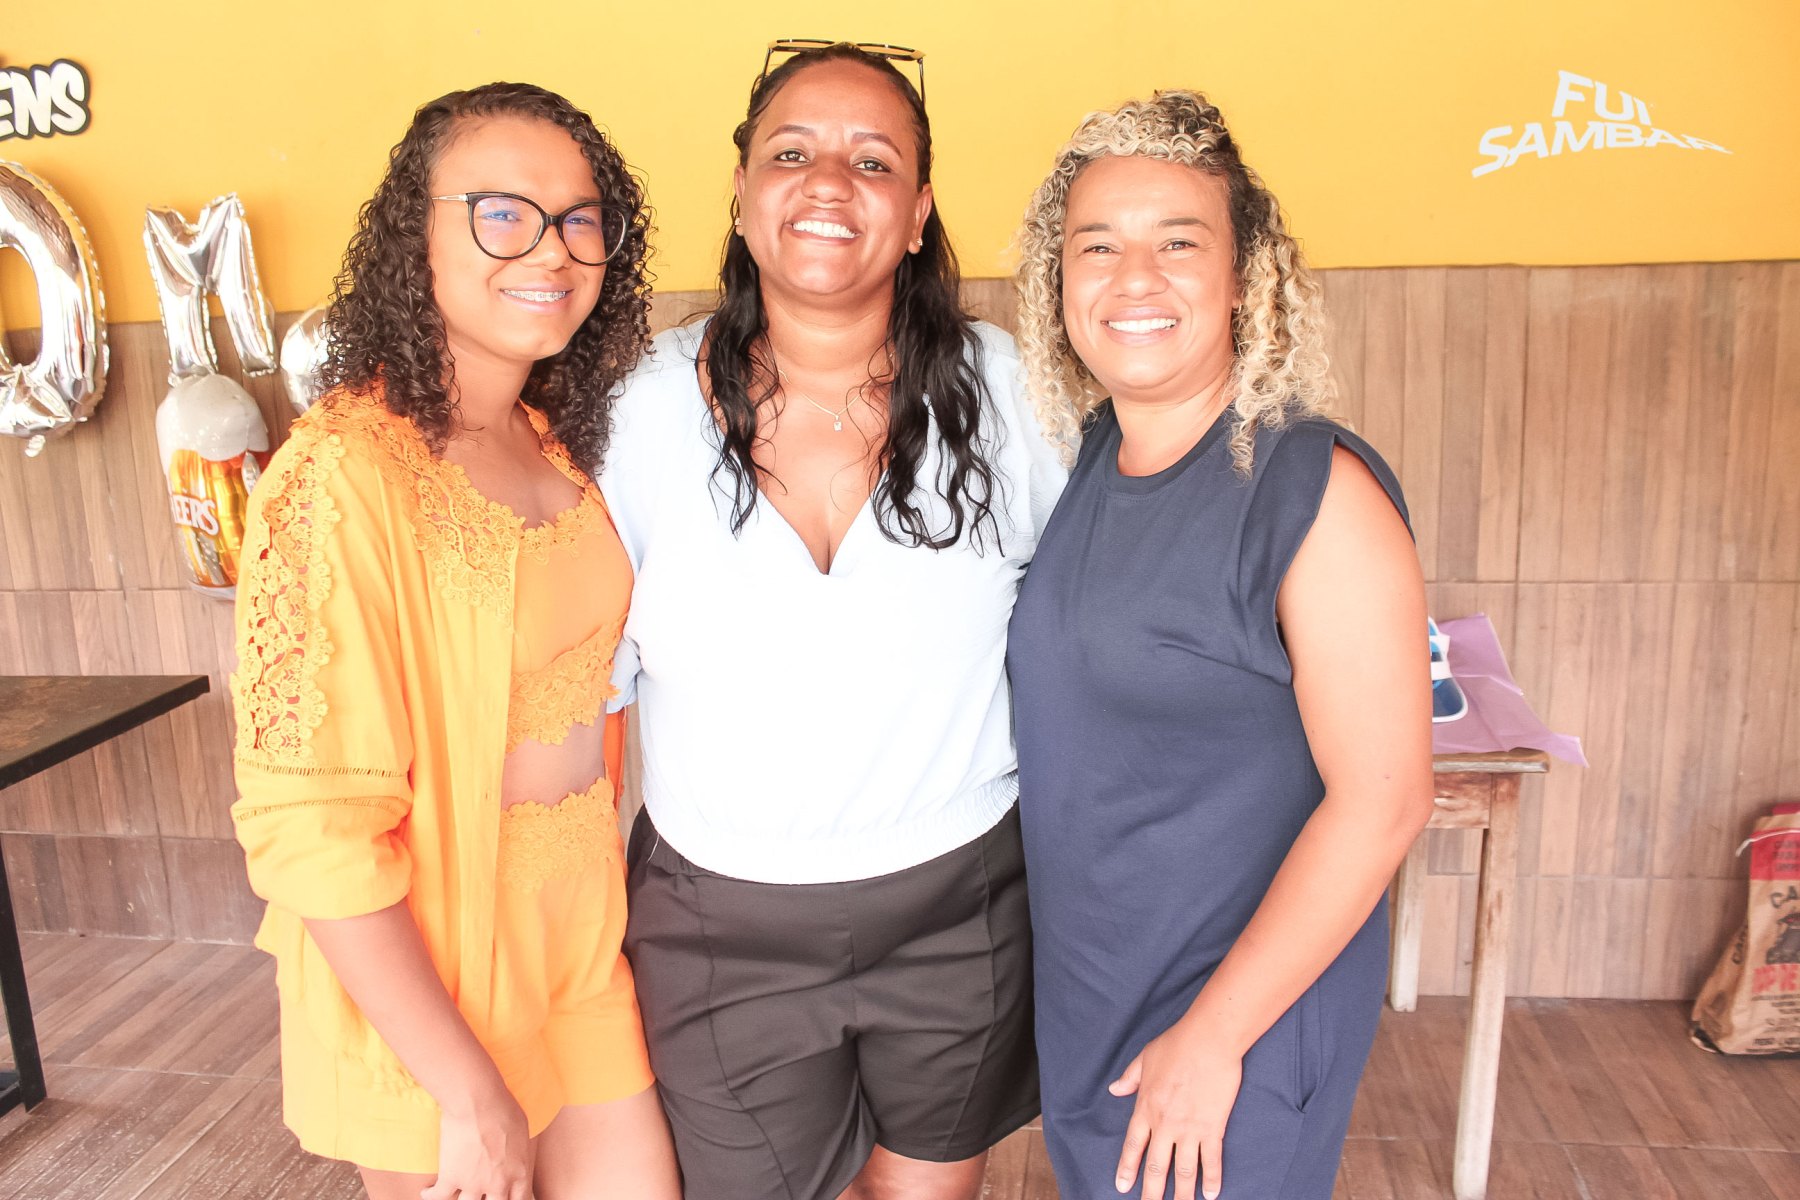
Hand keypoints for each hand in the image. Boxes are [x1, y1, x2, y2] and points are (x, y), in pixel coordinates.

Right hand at [421, 1083, 531, 1199]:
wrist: (478, 1101)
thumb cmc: (503, 1108)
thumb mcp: (523, 1132)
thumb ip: (520, 1153)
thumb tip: (517, 1157)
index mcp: (519, 1172)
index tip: (504, 1197)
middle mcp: (498, 1184)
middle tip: (479, 1193)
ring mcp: (474, 1184)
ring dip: (461, 1198)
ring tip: (455, 1193)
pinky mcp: (450, 1178)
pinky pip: (439, 1197)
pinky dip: (431, 1195)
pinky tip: (427, 1192)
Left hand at [1108, 1016, 1242, 1199]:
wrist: (1208, 1040)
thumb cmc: (1177, 1044)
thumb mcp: (1145, 1058)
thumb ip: (1130, 1078)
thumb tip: (1114, 1090)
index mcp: (1146, 1107)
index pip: (1133, 1146)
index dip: (1127, 1168)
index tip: (1122, 1187)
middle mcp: (1165, 1123)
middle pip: (1156, 1166)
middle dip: (1152, 1192)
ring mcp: (1189, 1128)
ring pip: (1184, 1170)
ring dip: (1182, 1194)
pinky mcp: (1213, 1127)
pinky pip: (1211, 1160)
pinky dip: (1212, 1179)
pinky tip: (1211, 1195)